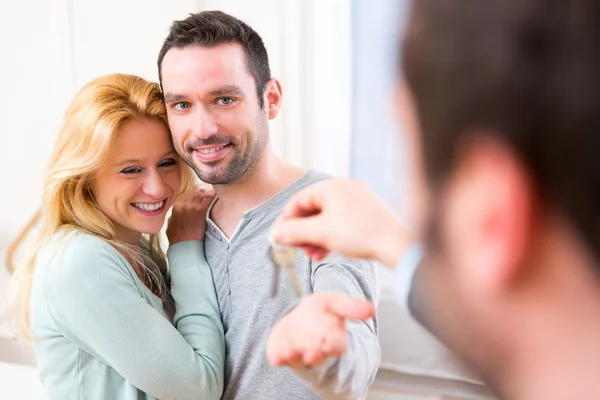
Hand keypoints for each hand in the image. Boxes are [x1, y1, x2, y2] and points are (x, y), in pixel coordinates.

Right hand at [166, 186, 213, 244]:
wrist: (185, 247)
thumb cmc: (177, 240)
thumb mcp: (170, 227)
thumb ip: (173, 218)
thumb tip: (175, 215)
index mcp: (176, 208)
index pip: (186, 198)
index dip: (193, 202)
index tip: (197, 205)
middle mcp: (183, 205)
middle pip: (195, 196)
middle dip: (200, 199)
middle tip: (205, 203)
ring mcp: (192, 207)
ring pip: (201, 196)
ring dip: (205, 198)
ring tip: (210, 201)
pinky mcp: (201, 211)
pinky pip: (208, 198)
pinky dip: (211, 196)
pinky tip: (215, 195)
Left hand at [266, 293, 374, 368]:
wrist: (299, 316)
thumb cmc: (320, 312)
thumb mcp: (335, 303)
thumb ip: (351, 307)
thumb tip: (372, 310)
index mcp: (333, 340)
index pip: (337, 345)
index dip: (334, 344)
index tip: (330, 341)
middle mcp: (316, 350)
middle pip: (317, 355)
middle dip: (314, 352)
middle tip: (312, 351)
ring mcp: (297, 354)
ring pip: (298, 358)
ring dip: (294, 355)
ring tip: (291, 350)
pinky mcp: (281, 353)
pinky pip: (279, 358)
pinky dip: (278, 357)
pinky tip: (277, 356)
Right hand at [272, 178, 413, 266]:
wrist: (396, 244)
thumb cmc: (360, 234)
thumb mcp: (321, 233)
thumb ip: (295, 232)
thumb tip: (275, 234)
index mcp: (331, 186)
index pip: (298, 200)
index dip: (286, 220)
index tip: (279, 237)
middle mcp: (344, 188)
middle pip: (312, 209)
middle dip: (302, 231)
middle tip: (296, 249)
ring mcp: (356, 199)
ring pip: (326, 217)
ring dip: (315, 237)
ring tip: (312, 255)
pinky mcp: (365, 213)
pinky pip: (340, 221)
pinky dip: (329, 235)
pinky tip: (325, 252)